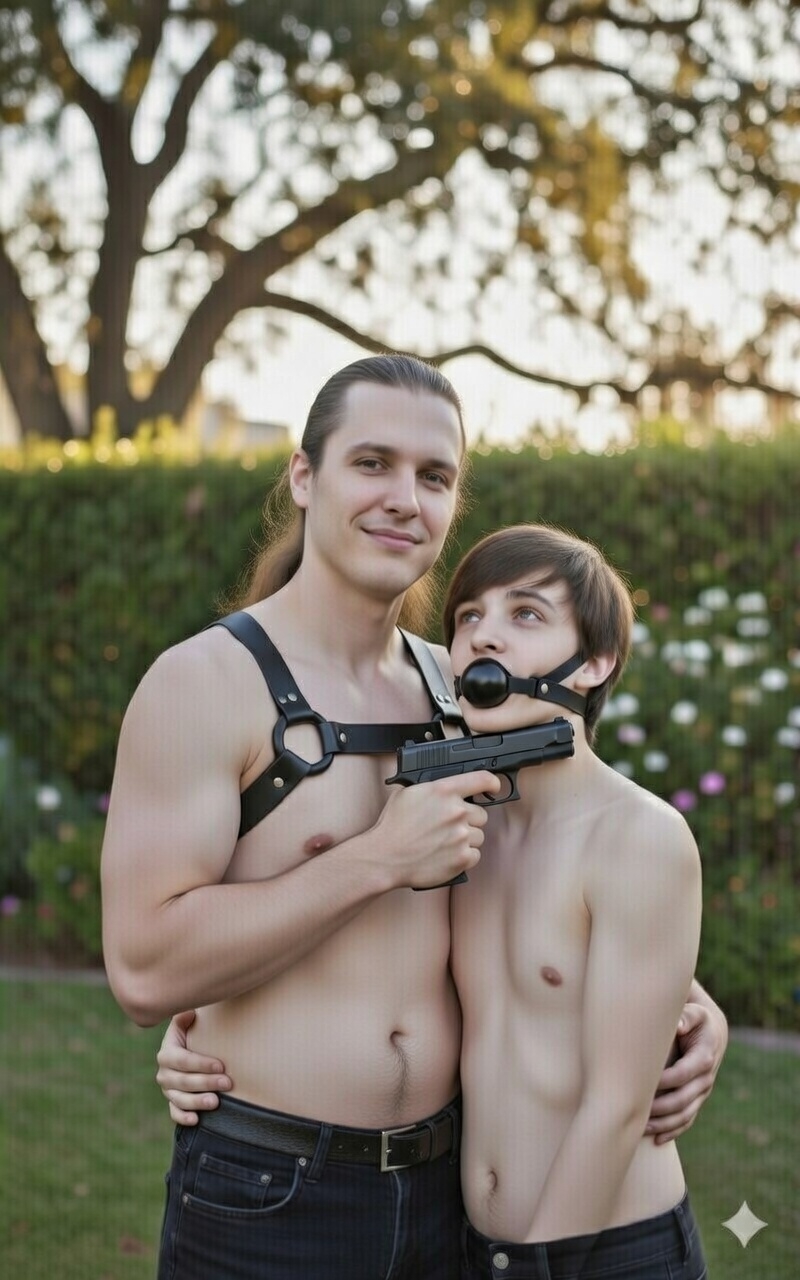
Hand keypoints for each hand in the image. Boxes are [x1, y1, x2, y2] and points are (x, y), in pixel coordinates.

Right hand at [155, 1010, 232, 1125]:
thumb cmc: (196, 1034)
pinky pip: (175, 1113)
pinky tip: (196, 1120)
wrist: (193, 1051)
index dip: (201, 1064)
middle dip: (206, 1082)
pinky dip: (183, 1117)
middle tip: (227, 1083)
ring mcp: (168, 1090)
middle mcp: (164, 1073)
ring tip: (216, 1102)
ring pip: (180, 1099)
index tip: (221, 1065)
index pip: (182, 1060)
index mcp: (167, 1052)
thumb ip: (187, 1017)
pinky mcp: (173, 1103)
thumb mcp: (190, 1022)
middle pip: (183, 1081)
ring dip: (197, 1102)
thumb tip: (189, 1012)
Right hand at [377, 771, 500, 889]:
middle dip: (468, 820)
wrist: (384, 857)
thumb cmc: (392, 827)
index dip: (492, 783)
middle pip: (481, 814)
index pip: (482, 779)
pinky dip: (463, 857)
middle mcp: (456, 811)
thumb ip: (433, 788)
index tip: (493, 788)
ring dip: (466, 840)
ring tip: (443, 843)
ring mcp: (461, 836)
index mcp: (444, 790)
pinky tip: (446, 855)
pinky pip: (475, 855)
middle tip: (448, 827)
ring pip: (479, 836)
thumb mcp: (408, 793)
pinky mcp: (462, 858)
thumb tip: (447, 788)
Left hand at [645, 1000, 727, 1142]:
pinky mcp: (698, 1099)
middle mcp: (706, 1078)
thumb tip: (678, 1024)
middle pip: (683, 1100)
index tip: (641, 1085)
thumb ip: (686, 1016)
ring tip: (642, 1129)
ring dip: (664, 1124)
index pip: (682, 1074)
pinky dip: (673, 1131)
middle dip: (661, 1108)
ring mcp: (703, 1092)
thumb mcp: (695, 1013)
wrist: (712, 1032)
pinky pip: (688, 1119)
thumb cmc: (696, 1019)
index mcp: (704, 1058)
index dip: (663, 1082)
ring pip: (685, 1114)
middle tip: (637, 1112)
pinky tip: (657, 1140)